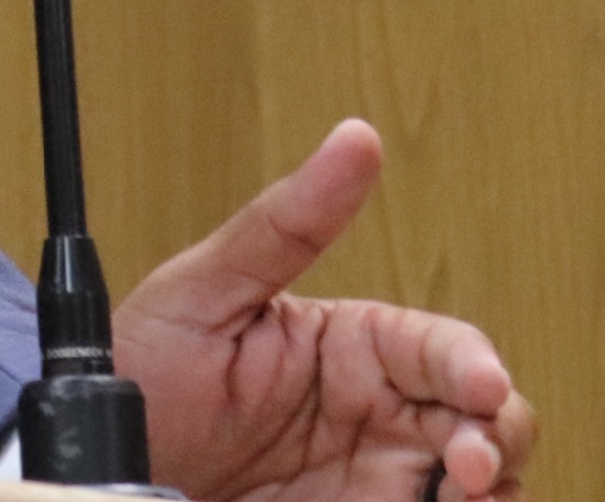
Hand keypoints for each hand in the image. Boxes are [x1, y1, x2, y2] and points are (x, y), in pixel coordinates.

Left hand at [116, 119, 534, 500]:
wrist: (106, 465)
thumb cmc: (142, 368)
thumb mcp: (204, 292)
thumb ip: (284, 226)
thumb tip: (355, 138)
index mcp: (352, 346)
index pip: (445, 350)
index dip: (475, 368)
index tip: (481, 389)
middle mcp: (380, 410)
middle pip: (489, 420)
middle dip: (498, 438)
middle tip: (467, 469)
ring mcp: (379, 475)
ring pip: (486, 483)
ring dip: (494, 491)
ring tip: (459, 499)